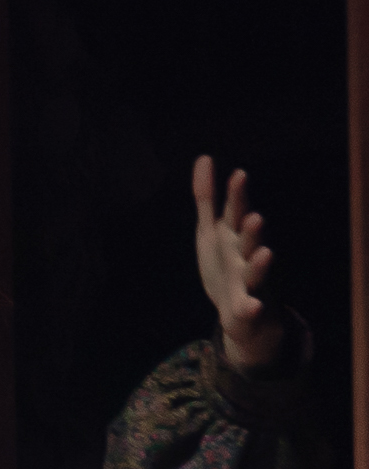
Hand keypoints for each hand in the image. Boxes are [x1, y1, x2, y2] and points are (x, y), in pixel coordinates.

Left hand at [192, 155, 284, 370]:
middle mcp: (245, 255)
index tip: (238, 175)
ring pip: (256, 271)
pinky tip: (251, 308)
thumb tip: (204, 157)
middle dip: (252, 229)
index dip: (237, 196)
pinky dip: (250, 307)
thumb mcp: (211, 230)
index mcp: (234, 236)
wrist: (242, 310)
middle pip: (250, 240)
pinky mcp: (246, 306)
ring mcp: (249, 281)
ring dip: (260, 263)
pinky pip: (248, 307)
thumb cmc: (226, 262)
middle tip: (254, 217)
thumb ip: (207, 198)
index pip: (236, 213)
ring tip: (265, 253)